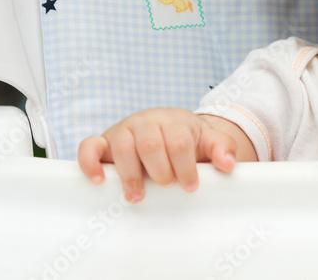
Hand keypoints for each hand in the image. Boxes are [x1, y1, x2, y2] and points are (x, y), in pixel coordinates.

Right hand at [77, 108, 250, 202]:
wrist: (169, 130)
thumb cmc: (188, 140)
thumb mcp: (208, 141)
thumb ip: (221, 148)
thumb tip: (228, 163)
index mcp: (173, 121)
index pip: (178, 142)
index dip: (185, 166)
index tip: (190, 186)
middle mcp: (146, 122)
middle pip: (150, 143)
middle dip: (160, 170)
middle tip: (167, 186)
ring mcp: (123, 131)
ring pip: (122, 145)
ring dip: (130, 173)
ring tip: (138, 195)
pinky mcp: (104, 143)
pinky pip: (89, 146)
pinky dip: (90, 162)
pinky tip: (99, 180)